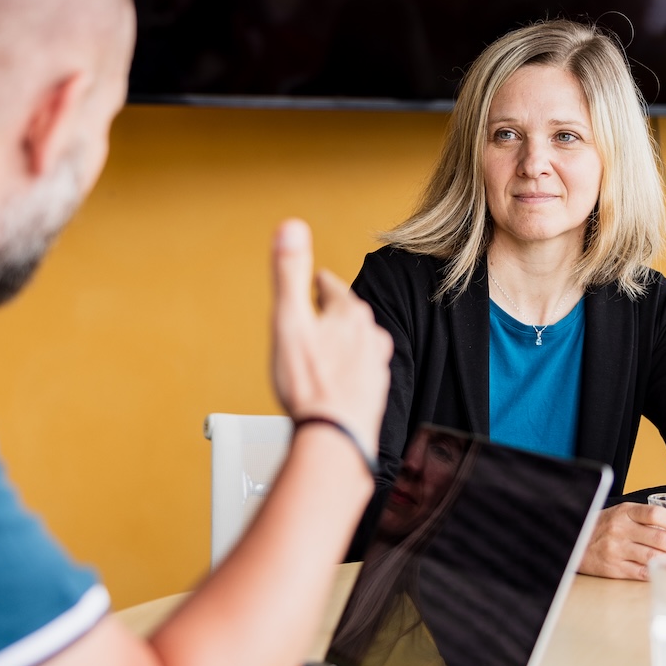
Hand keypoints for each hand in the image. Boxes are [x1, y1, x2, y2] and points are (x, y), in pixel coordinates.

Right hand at [271, 219, 391, 455]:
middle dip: (328, 316)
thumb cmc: (309, 384)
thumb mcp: (289, 320)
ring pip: (356, 344)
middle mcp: (371, 335)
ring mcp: (376, 365)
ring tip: (322, 352)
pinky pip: (359, 372)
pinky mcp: (377, 392)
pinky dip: (345, 373)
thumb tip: (291, 226)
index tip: (310, 284)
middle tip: (312, 319)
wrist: (334, 439)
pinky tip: (334, 384)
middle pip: (346, 315)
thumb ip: (289, 272)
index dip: (314, 286)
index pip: (331, 286)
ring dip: (339, 345)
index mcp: (349, 313)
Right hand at [580, 502, 665, 580]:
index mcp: (624, 512)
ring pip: (654, 556)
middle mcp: (620, 529)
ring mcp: (616, 549)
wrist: (572, 541)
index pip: (655, 514)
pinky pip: (642, 571)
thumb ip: (643, 520)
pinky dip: (662, 573)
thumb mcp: (619, 515)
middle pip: (659, 537)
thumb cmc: (602, 528)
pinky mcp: (613, 568)